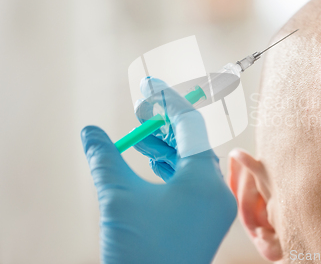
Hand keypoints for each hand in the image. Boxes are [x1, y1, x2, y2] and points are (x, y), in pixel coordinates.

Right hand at [81, 79, 236, 263]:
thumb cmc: (138, 250)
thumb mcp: (118, 198)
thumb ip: (106, 158)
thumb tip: (91, 132)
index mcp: (204, 180)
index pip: (190, 126)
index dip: (168, 102)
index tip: (151, 85)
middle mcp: (216, 192)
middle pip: (194, 144)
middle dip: (165, 126)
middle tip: (142, 113)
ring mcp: (214, 209)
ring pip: (193, 165)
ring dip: (167, 149)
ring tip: (141, 139)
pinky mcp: (206, 223)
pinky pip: (194, 184)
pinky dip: (173, 170)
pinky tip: (154, 165)